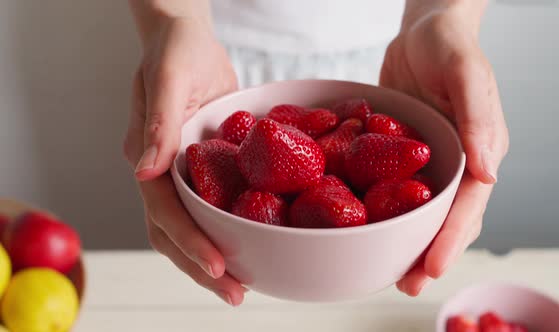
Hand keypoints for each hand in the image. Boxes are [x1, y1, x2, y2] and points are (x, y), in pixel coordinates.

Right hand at [123, 17, 245, 304]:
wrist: (188, 40)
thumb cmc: (175, 50)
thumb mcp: (167, 77)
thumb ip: (157, 122)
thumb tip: (145, 172)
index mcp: (147, 157)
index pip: (165, 212)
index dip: (190, 242)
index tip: (219, 267)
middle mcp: (162, 172)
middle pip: (175, 232)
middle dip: (202, 266)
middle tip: (236, 294)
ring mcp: (182, 173)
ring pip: (192, 225)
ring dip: (214, 257)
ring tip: (244, 285)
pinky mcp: (205, 167)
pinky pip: (214, 204)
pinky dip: (229, 229)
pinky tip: (254, 243)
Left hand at [380, 6, 508, 295]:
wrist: (421, 34)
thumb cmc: (449, 46)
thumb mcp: (466, 72)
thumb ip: (479, 116)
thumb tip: (488, 172)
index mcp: (479, 152)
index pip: (468, 205)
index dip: (451, 238)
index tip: (431, 267)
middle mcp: (454, 165)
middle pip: (444, 219)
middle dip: (428, 254)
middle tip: (407, 285)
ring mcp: (425, 164)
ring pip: (417, 211)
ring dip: (404, 242)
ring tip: (385, 272)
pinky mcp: (399, 157)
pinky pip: (390, 188)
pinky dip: (380, 210)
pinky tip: (360, 227)